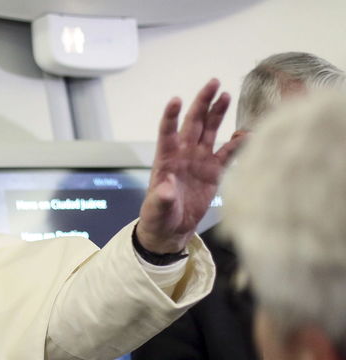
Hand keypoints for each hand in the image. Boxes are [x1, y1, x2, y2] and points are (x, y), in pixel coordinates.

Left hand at [136, 79, 244, 252]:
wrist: (172, 229)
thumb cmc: (158, 217)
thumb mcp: (156, 209)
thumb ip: (160, 198)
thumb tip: (165, 188)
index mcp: (166, 159)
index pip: (167, 132)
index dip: (171, 116)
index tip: (176, 100)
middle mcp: (183, 154)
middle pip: (193, 123)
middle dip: (202, 103)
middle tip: (213, 83)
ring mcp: (199, 160)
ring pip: (210, 131)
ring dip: (217, 114)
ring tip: (226, 95)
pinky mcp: (213, 171)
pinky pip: (228, 153)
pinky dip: (239, 143)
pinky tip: (250, 132)